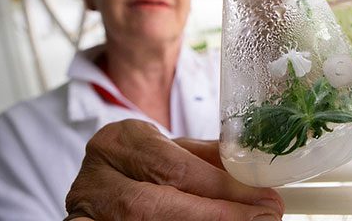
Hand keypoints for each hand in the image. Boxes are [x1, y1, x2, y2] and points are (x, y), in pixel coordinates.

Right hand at [65, 120, 283, 220]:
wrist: (102, 185)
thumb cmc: (143, 164)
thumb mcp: (172, 153)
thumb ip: (206, 161)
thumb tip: (254, 180)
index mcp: (121, 139)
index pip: (177, 168)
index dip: (224, 189)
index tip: (264, 200)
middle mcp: (97, 174)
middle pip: (159, 202)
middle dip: (217, 214)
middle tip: (261, 217)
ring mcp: (88, 208)